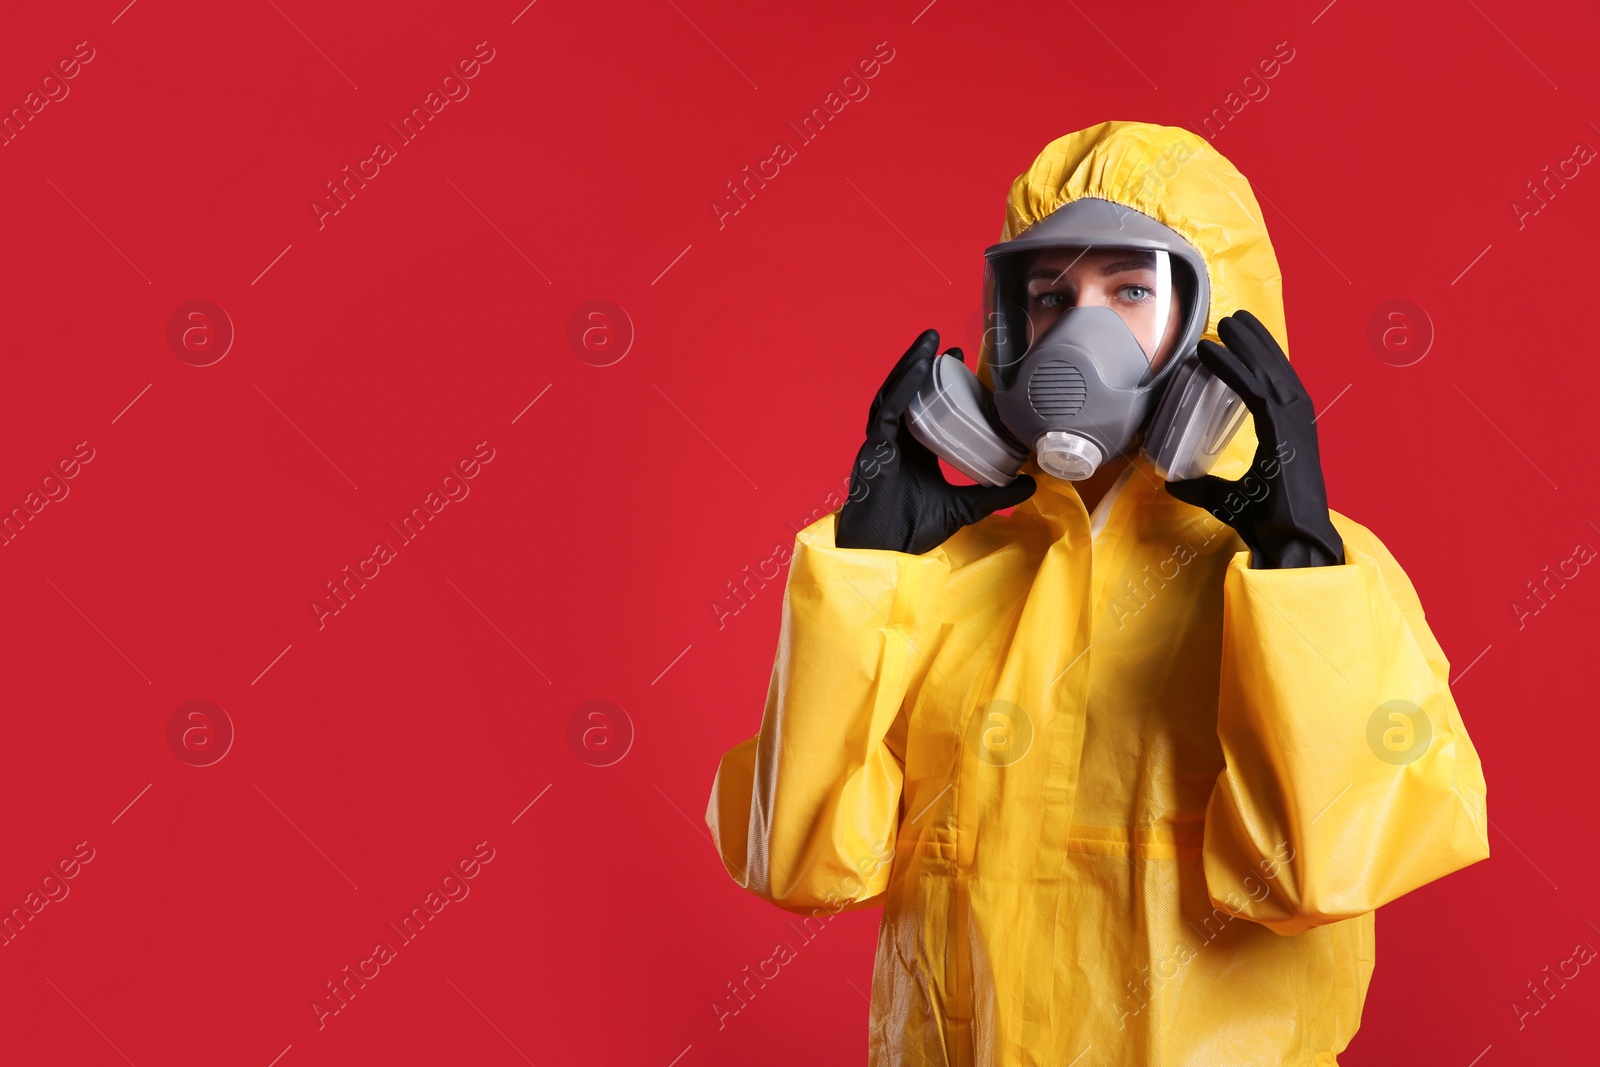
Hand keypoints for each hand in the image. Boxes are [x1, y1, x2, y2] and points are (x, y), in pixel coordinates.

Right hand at [836, 330, 1036, 553]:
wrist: (887, 552)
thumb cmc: (913, 532)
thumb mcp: (964, 508)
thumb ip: (993, 494)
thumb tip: (1031, 484)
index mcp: (912, 454)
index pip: (924, 411)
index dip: (938, 388)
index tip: (958, 364)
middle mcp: (895, 444)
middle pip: (906, 395)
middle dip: (922, 367)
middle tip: (944, 344)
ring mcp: (881, 444)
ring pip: (893, 395)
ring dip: (910, 367)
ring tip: (929, 342)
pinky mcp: (874, 448)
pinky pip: (888, 411)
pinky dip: (903, 388)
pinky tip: (918, 368)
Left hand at [1162, 311, 1344, 568]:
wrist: (1290, 542)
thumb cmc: (1268, 522)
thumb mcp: (1227, 498)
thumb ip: (1202, 487)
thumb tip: (1173, 482)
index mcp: (1290, 431)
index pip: (1275, 384)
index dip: (1258, 358)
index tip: (1240, 339)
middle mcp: (1298, 421)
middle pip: (1276, 368)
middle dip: (1256, 341)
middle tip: (1234, 317)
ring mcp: (1295, 424)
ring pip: (1268, 371)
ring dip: (1246, 344)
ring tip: (1226, 322)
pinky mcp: (1284, 431)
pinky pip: (1254, 390)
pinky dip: (1233, 367)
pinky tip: (1212, 351)